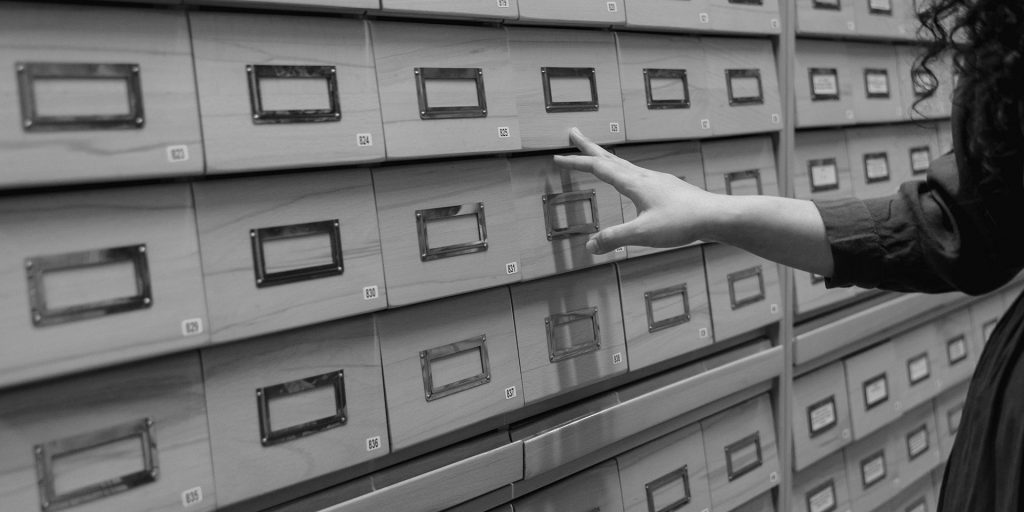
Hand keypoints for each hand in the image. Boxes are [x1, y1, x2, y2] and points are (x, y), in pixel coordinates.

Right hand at [553, 127, 724, 253]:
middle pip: (609, 157)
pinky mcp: (667, 188)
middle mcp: (643, 176)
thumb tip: (589, 246)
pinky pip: (637, 174)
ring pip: (624, 164)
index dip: (576, 162)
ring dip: (605, 157)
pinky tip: (630, 180)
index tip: (557, 157)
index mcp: (634, 183)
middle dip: (588, 146)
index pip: (598, 167)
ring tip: (596, 155)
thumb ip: (614, 239)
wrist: (716, 216)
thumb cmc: (682, 223)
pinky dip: (623, 170)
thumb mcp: (643, 233)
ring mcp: (656, 180)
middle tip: (573, 132)